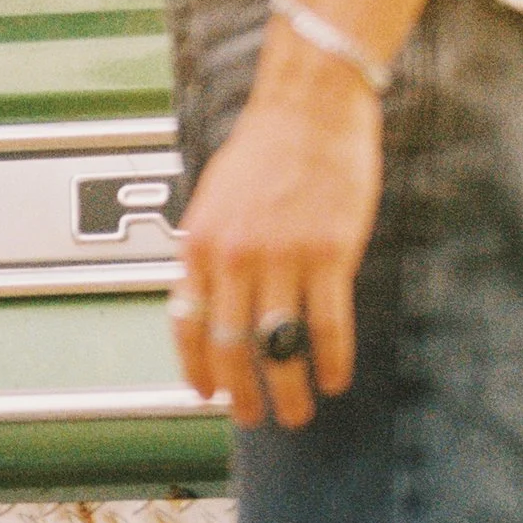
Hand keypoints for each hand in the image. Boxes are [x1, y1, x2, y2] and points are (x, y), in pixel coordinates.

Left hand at [170, 29, 382, 428]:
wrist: (310, 104)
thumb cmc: (266, 146)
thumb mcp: (214, 200)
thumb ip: (208, 252)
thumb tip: (202, 299)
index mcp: (199, 244)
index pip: (186, 324)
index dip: (196, 368)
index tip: (206, 394)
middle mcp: (233, 257)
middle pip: (230, 346)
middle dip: (240, 393)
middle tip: (252, 418)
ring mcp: (281, 258)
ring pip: (278, 346)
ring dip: (288, 390)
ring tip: (298, 413)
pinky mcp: (329, 254)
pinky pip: (328, 324)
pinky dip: (332, 360)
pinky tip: (336, 380)